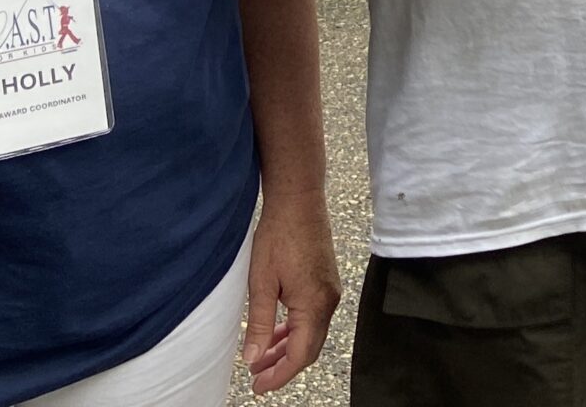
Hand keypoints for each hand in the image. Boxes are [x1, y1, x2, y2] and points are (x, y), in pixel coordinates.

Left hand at [241, 193, 341, 393]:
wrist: (298, 201)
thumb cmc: (279, 236)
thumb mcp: (261, 283)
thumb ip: (260, 324)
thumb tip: (254, 358)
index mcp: (314, 304)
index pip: (301, 355)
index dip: (279, 375)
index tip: (258, 386)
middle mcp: (329, 301)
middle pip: (310, 348)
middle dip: (284, 366)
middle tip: (257, 377)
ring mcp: (331, 290)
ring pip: (312, 333)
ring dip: (289, 348)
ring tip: (262, 357)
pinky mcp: (327, 281)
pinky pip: (314, 317)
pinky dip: (296, 330)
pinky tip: (278, 331)